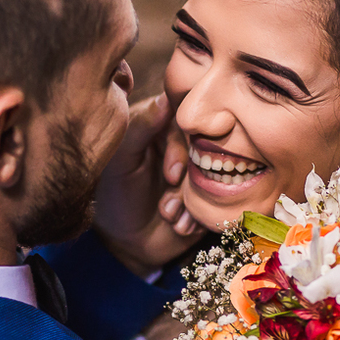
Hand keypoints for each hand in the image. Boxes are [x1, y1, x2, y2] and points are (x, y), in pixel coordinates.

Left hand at [93, 94, 205, 277]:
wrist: (128, 240)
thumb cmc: (118, 194)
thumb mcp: (123, 160)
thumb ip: (141, 127)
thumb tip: (165, 99)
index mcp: (165, 127)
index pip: (187, 123)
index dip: (182, 148)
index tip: (171, 175)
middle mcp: (188, 145)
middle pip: (207, 151)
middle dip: (187, 183)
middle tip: (167, 206)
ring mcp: (203, 170)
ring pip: (216, 177)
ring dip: (192, 203)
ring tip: (168, 217)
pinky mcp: (212, 195)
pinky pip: (220, 201)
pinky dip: (199, 216)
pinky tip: (179, 226)